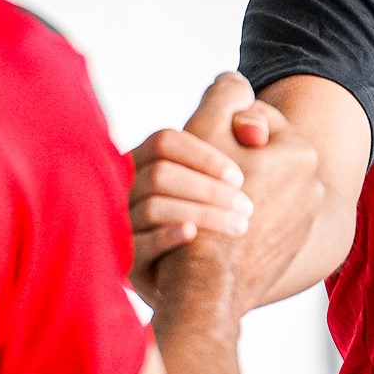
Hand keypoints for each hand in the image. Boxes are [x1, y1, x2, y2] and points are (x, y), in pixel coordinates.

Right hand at [128, 122, 250, 303]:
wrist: (198, 292)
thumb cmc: (211, 218)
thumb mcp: (214, 168)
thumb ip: (224, 115)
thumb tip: (235, 81)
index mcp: (145, 165)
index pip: (166, 142)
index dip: (204, 154)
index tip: (239, 174)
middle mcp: (128, 194)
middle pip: (161, 175)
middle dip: (208, 188)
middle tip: (248, 204)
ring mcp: (125, 230)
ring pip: (152, 208)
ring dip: (201, 213)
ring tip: (240, 224)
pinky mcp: (131, 268)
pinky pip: (138, 248)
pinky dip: (170, 238)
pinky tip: (195, 237)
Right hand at [130, 74, 321, 310]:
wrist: (209, 284)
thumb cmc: (200, 203)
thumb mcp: (205, 133)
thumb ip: (222, 97)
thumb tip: (235, 78)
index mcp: (300, 153)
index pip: (257, 120)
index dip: (223, 129)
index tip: (207, 150)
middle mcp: (313, 187)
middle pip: (263, 156)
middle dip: (233, 161)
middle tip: (206, 177)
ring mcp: (306, 222)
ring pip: (264, 189)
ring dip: (237, 190)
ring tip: (211, 203)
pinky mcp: (293, 251)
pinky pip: (266, 221)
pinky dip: (244, 220)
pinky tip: (219, 227)